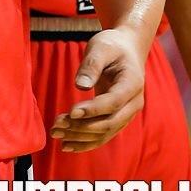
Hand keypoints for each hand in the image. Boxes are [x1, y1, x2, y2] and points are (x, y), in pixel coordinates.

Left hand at [50, 27, 144, 152]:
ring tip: (56, 134)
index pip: (113, 102)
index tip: (71, 112)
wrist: (127, 49)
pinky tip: (67, 145)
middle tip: (56, 126)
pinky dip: (86, 142)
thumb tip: (80, 86)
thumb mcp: (101, 47)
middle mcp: (134, 103)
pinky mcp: (118, 118)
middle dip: (82, 127)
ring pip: (105, 132)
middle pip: (109, 123)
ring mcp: (128, 114)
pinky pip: (104, 135)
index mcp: (133, 83)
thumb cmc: (112, 45)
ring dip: (80, 137)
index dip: (93, 109)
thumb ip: (91, 65)